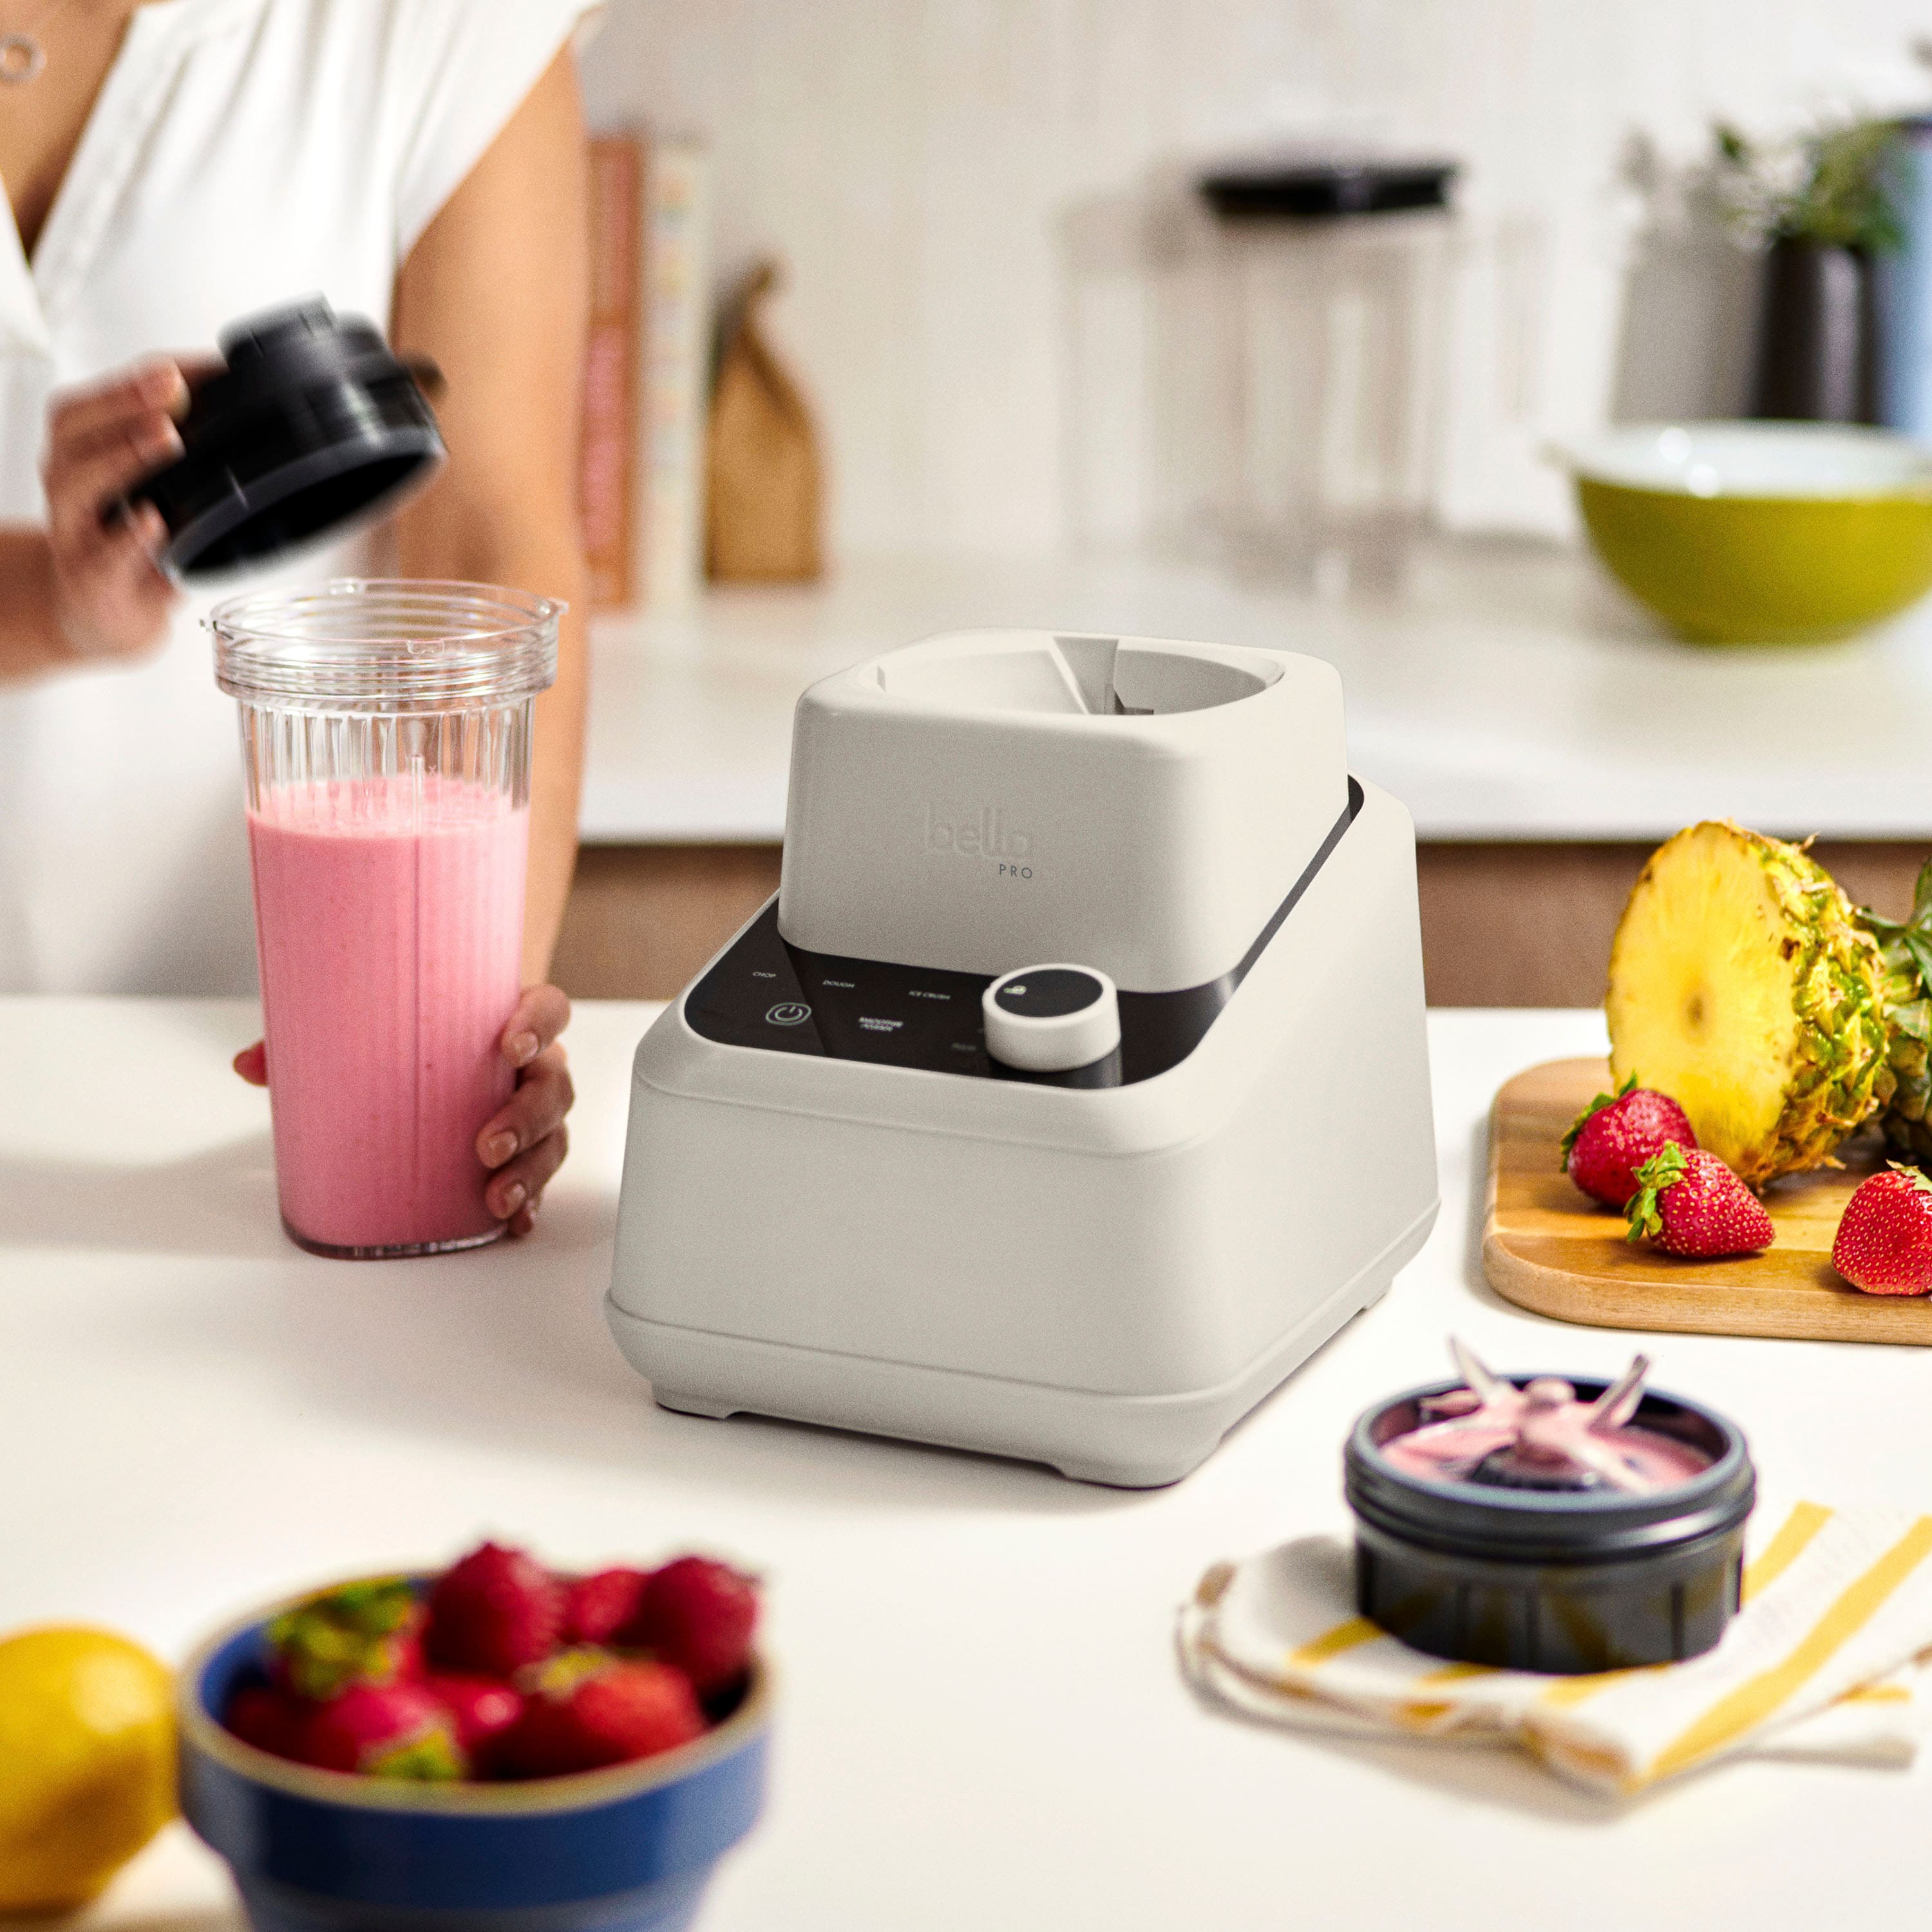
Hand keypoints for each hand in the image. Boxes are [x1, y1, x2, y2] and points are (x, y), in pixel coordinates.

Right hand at [40, 358, 191, 659]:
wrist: (100, 615)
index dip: (139, 378)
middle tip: (172, 389)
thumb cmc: (129, 543)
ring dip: (126, 455)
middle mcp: (69, 482)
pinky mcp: (92, 580)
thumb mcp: (153, 489)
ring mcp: (75, 531)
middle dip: (125, 402)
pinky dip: (130, 538)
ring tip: (167, 437)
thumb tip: (237, 400)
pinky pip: (104, 555)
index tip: (186, 366)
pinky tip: (154, 522)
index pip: (99, 399)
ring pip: (81, 481)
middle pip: (77, 427)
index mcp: (82, 451)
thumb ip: (180, 449)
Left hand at [230, 985, 574, 1238]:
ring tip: (495, 1196)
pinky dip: (531, 1201)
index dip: (538, 1025)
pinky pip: (543, 1177)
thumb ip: (311, 1038)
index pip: (547, 1009)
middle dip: (526, 1117)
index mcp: (505, 1019)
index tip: (509, 1046)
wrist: (436, 1054)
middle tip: (486, 1144)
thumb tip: (250, 1063)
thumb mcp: (364, 1028)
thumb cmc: (413, 1035)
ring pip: (553, 1135)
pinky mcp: (527, 1151)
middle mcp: (531, 1064)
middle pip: (555, 1083)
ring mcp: (533, 1109)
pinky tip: (512, 1221)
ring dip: (531, 1167)